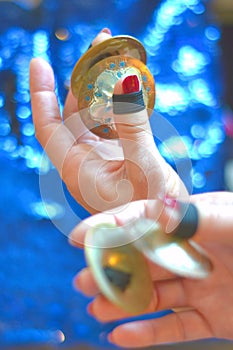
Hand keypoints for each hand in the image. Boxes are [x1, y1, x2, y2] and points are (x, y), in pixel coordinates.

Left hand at [30, 28, 183, 213]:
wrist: (170, 226)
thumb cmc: (154, 210)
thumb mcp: (144, 163)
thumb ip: (133, 122)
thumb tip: (123, 79)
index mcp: (79, 170)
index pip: (49, 128)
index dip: (41, 96)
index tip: (40, 62)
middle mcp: (85, 161)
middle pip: (73, 112)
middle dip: (83, 77)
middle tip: (102, 43)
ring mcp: (101, 155)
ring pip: (94, 113)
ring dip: (103, 85)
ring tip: (117, 55)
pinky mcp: (118, 152)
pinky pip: (112, 119)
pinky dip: (118, 101)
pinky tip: (128, 83)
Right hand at [70, 191, 232, 347]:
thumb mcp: (229, 221)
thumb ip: (192, 217)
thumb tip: (153, 209)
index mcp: (192, 223)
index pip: (143, 221)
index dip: (111, 226)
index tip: (79, 236)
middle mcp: (191, 253)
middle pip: (142, 262)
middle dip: (111, 270)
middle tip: (83, 279)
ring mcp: (200, 286)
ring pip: (153, 296)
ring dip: (123, 302)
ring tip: (96, 306)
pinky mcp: (211, 317)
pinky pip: (176, 327)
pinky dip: (148, 334)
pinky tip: (121, 335)